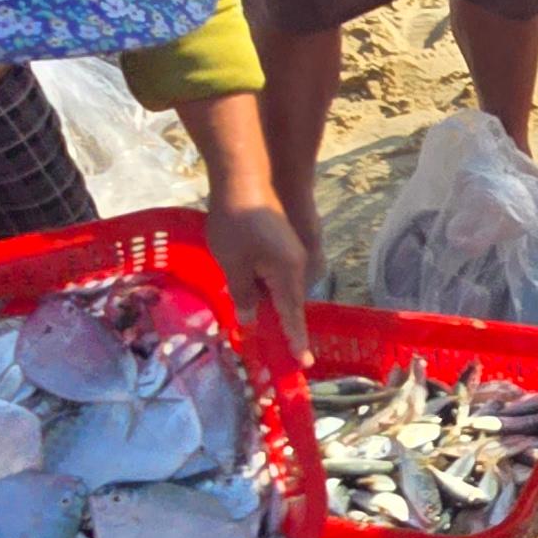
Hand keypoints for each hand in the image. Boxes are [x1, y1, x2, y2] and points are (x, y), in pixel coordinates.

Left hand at [203, 197, 311, 362]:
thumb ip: (243, 294)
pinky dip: (263, 280)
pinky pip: (275, 269)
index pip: (292, 314)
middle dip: (277, 319)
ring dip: (266, 297)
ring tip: (247, 306)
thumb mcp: (233, 264)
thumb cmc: (236, 222)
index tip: (303, 362)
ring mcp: (290, 249)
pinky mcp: (281, 239)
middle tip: (267, 340)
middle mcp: (296, 263)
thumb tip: (250, 317)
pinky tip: (245, 278)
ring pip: (279, 284)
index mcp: (288, 272)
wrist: (243, 176)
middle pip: (287, 300)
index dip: (295, 339)